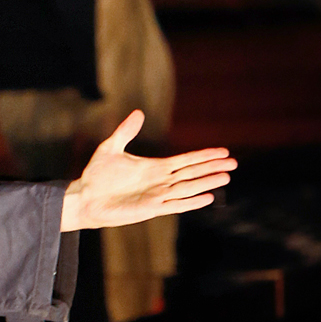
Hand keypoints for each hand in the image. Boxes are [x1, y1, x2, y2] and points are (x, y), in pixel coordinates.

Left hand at [61, 110, 235, 229]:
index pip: (186, 160)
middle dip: (213, 167)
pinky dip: (191, 201)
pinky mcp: (151, 208)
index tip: (223, 151)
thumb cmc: (97, 175)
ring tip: (226, 177)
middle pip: (193, 172)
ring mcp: (158, 195)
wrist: (85, 197)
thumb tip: (139, 113)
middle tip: (234, 163)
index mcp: (155, 167)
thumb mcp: (111, 148)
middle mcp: (161, 181)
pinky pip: (176, 204)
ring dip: (207, 182)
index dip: (204, 155)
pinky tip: (207, 197)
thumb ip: (126, 131)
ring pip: (188, 187)